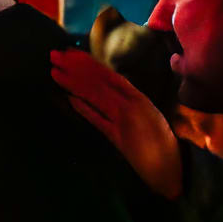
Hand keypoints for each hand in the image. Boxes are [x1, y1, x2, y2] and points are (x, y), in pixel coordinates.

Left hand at [50, 47, 181, 198]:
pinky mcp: (118, 137)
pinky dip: (84, 107)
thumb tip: (105, 89)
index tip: (70, 52)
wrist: (169, 169)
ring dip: (73, 82)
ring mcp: (124, 120)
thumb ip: (127, 102)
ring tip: (54, 70)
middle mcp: (131, 105)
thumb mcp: (147, 116)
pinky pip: (98, 119)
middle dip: (75, 67)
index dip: (88, 62)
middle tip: (54, 54)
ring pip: (96, 95)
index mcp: (138, 98)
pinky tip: (69, 97)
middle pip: (99, 81)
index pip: (108, 74)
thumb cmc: (160, 143)